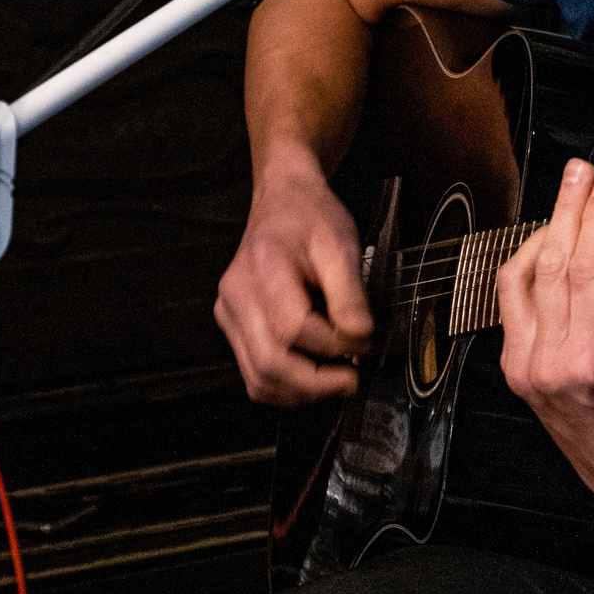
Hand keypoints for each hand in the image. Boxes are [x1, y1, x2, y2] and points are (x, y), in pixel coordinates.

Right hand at [214, 156, 372, 404]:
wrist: (283, 201)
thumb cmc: (310, 217)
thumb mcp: (340, 244)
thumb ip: (350, 292)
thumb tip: (359, 335)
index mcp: (263, 267)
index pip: (294, 328)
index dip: (333, 345)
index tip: (363, 343)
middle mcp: (237, 294)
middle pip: (270, 362)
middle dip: (317, 382)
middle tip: (352, 379)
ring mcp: (229, 313)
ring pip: (258, 377)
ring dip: (301, 392)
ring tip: (336, 382)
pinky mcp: (232, 325)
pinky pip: (253, 373)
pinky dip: (284, 386)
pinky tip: (312, 378)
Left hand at [497, 159, 593, 521]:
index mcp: (591, 360)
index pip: (585, 268)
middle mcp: (547, 363)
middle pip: (548, 263)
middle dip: (566, 209)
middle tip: (581, 174)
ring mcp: (524, 366)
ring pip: (518, 277)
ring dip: (542, 233)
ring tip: (568, 203)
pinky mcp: (515, 366)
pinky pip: (512, 300)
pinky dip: (530, 265)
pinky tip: (550, 245)